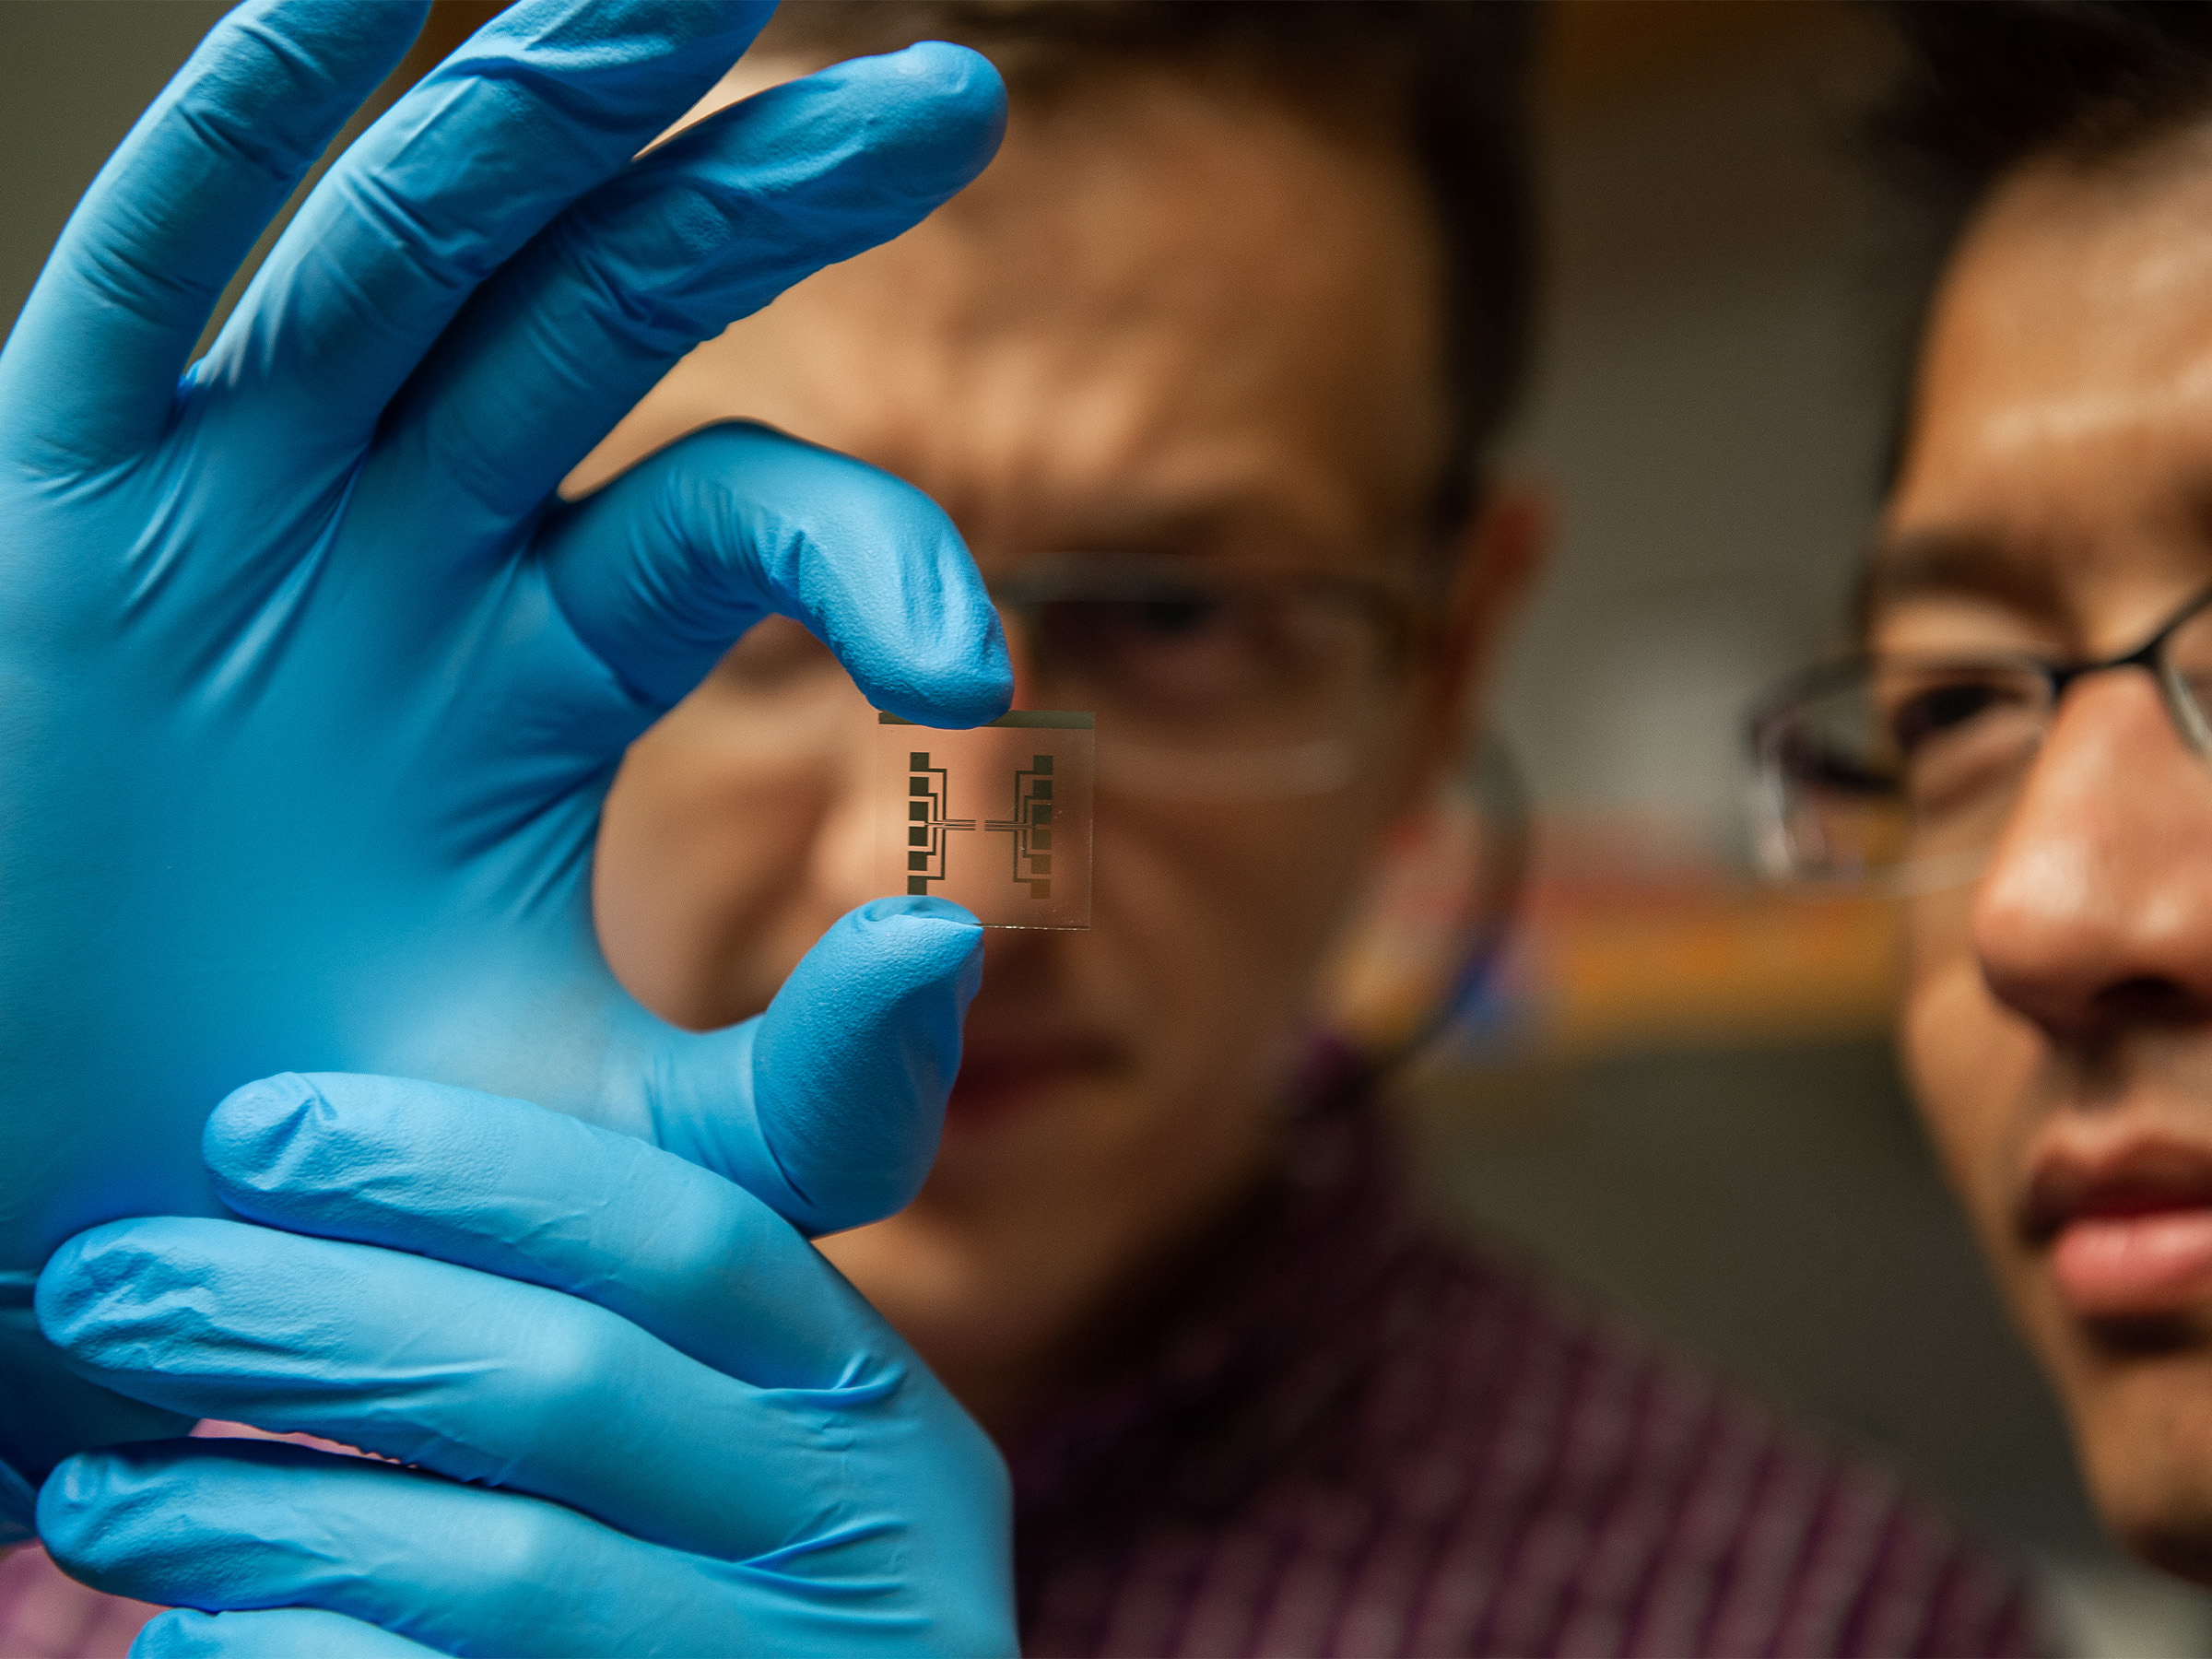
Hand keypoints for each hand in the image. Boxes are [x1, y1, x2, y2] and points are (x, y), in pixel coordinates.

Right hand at [0, 0, 1008, 1525]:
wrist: (86, 1266)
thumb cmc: (347, 1217)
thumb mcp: (616, 1158)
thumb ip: (817, 1090)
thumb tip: (956, 928)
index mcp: (538, 670)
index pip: (739, 518)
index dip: (876, 554)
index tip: (973, 679)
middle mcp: (403, 553)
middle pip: (606, 306)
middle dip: (759, 188)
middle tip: (954, 96)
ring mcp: (238, 513)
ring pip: (412, 245)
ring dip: (548, 95)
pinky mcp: (62, 519)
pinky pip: (158, 280)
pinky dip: (242, 128)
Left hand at [36, 1073, 1014, 1656]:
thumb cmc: (723, 1592)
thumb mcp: (758, 1456)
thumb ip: (644, 1334)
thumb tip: (378, 1161)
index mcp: (869, 1402)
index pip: (690, 1236)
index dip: (470, 1167)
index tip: (255, 1129)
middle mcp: (861, 1534)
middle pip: (571, 1386)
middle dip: (315, 1319)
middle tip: (110, 1284)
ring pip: (504, 1565)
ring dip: (268, 1513)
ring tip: (101, 1493)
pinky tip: (197, 1640)